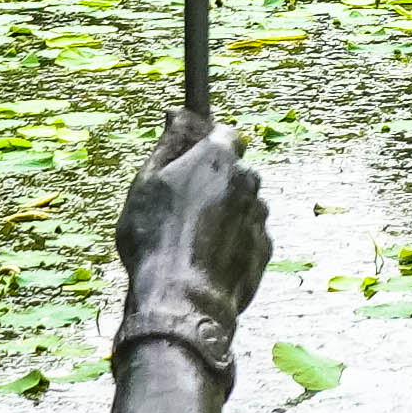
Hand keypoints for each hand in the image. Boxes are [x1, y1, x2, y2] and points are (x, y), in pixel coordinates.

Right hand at [113, 110, 266, 348]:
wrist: (181, 298)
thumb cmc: (155, 238)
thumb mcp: (147, 184)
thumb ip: (169, 143)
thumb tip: (178, 114)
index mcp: (219, 159)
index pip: (226, 134)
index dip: (209, 143)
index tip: (192, 157)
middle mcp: (248, 183)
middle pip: (235, 172)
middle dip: (214, 182)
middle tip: (181, 206)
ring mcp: (259, 217)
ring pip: (242, 205)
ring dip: (223, 214)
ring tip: (190, 240)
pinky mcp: (264, 249)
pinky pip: (247, 236)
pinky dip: (231, 242)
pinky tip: (204, 260)